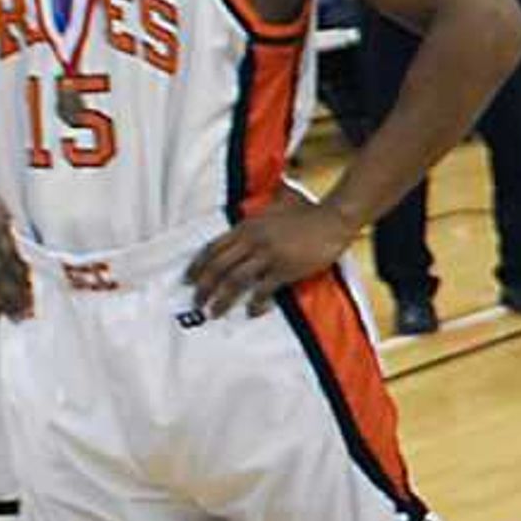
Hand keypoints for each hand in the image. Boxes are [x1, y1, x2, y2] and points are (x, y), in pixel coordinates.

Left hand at [187, 195, 349, 316]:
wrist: (333, 219)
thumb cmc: (307, 212)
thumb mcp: (273, 208)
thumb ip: (257, 215)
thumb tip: (243, 218)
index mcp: (246, 227)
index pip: (212, 248)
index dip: (197, 266)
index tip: (188, 280)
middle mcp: (252, 241)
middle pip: (218, 267)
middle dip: (204, 287)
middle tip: (196, 302)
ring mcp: (268, 256)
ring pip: (235, 280)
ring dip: (222, 299)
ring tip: (214, 312)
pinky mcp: (285, 269)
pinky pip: (264, 289)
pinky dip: (255, 302)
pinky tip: (252, 312)